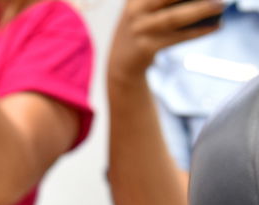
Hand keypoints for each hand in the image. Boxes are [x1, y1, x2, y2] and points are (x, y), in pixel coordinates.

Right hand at [109, 0, 223, 80]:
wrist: (121, 60)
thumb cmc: (145, 25)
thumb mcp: (147, 6)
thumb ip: (167, 2)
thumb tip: (207, 0)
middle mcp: (135, 10)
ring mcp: (139, 29)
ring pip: (173, 18)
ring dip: (199, 11)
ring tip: (221, 5)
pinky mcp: (145, 47)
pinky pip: (177, 38)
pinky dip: (198, 32)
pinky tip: (215, 27)